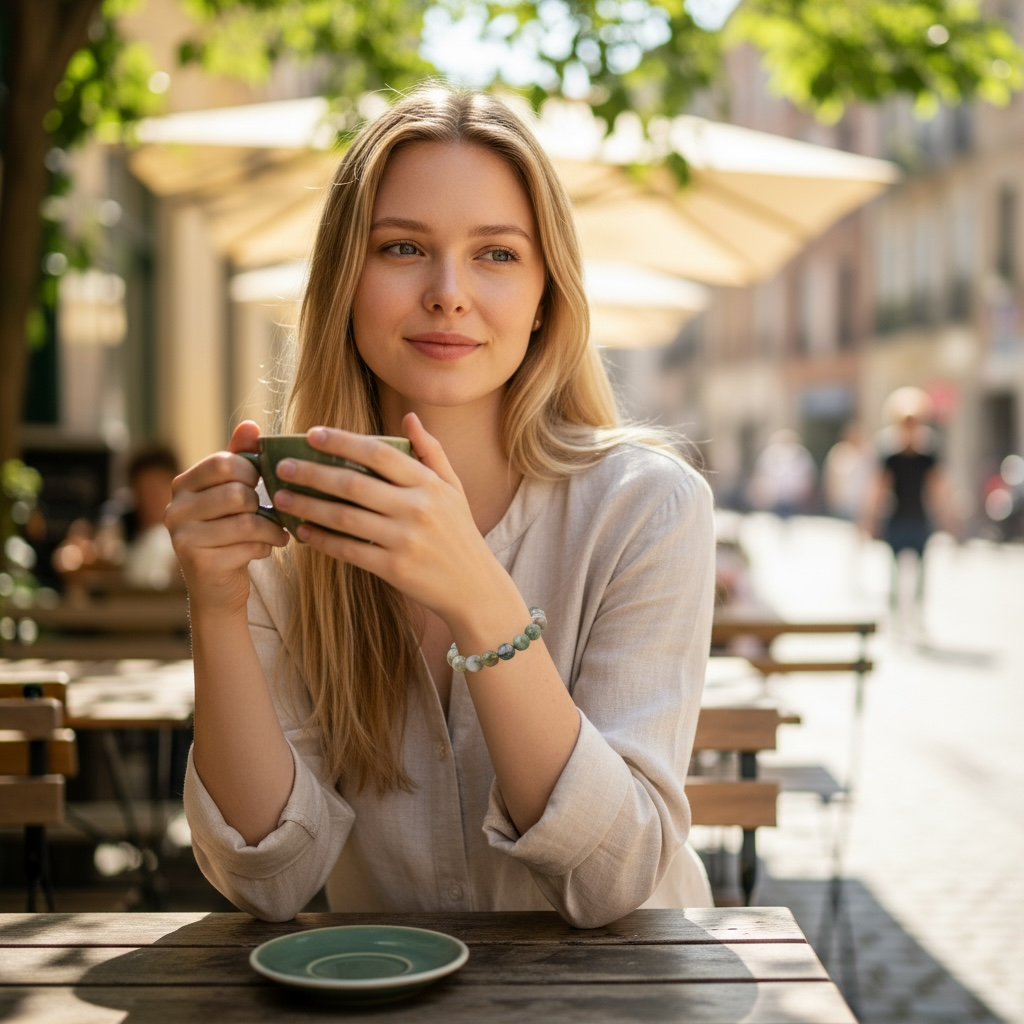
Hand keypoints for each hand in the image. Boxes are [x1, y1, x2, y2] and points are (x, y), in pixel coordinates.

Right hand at [164, 420, 288, 615]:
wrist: (217, 587)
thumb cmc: (229, 532)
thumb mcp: (232, 492)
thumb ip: (239, 458)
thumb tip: (251, 424)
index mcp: (182, 485)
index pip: (224, 462)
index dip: (252, 472)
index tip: (261, 484)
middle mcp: (175, 509)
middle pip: (237, 493)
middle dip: (262, 504)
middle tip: (269, 513)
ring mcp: (183, 537)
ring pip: (246, 521)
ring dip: (271, 528)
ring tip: (277, 532)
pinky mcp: (199, 562)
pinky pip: (248, 546)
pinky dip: (265, 547)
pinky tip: (264, 549)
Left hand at [272, 413, 501, 625]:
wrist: (474, 587)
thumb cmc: (460, 533)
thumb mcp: (453, 489)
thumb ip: (431, 452)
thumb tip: (409, 418)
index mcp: (428, 484)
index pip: (379, 453)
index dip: (343, 441)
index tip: (312, 434)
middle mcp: (416, 508)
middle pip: (353, 484)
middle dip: (312, 473)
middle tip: (283, 466)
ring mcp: (404, 539)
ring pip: (344, 517)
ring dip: (307, 506)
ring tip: (280, 498)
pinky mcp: (393, 568)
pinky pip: (348, 550)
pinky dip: (321, 540)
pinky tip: (302, 531)